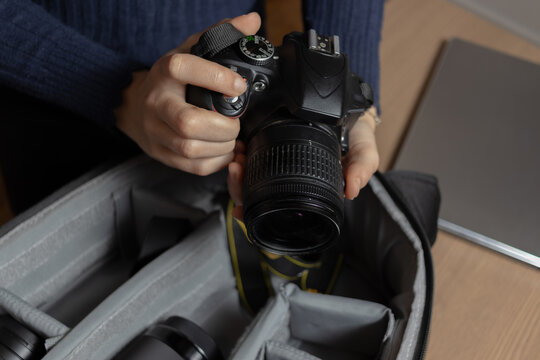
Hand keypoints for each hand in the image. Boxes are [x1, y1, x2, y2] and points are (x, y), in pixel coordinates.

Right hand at [115, 13, 260, 174]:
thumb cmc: (172, 80)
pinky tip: (223, 150)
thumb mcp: (192, 51)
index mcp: (165, 72)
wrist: (137, 106)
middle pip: (187, 122)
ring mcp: (155, 131)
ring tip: (232, 137)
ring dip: (221, 146)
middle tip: (237, 123)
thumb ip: (221, 35)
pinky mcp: (160, 154)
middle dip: (223, 126)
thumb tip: (252, 22)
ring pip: (189, 148)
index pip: (182, 69)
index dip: (214, 77)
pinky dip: (215, 161)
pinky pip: (191, 166)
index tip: (239, 86)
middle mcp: (156, 102)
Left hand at [227, 107, 379, 217]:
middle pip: (256, 198)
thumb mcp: (364, 150)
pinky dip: (240, 154)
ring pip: (248, 179)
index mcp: (307, 191)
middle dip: (239, 187)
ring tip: (239, 158)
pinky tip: (240, 147)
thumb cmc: (355, 136)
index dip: (259, 213)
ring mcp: (279, 166)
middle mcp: (290, 182)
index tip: (243, 205)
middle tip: (239, 169)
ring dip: (237, 172)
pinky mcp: (271, 145)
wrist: (351, 109)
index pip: (280, 211)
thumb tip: (351, 190)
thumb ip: (362, 167)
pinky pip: (250, 157)